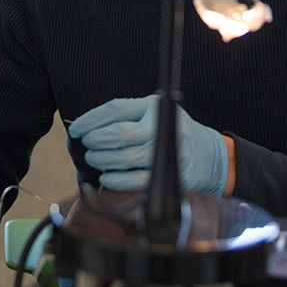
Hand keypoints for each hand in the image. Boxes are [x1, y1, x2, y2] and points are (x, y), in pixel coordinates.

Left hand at [67, 93, 227, 194]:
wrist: (210, 155)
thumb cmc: (173, 132)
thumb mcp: (156, 113)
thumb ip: (128, 117)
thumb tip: (89, 128)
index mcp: (154, 106)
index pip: (117, 109)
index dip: (92, 119)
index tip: (76, 128)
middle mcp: (162, 126)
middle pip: (121, 134)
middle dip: (96, 141)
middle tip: (86, 145)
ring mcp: (167, 151)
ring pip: (127, 158)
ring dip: (103, 160)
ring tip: (93, 160)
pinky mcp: (169, 174)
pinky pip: (136, 180)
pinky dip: (117, 180)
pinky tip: (106, 178)